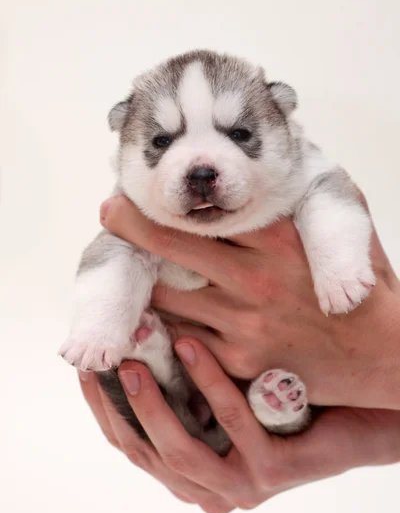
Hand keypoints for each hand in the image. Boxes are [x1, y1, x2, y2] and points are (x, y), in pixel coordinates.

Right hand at [79, 338, 399, 512]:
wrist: (357, 411)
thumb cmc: (283, 394)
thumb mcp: (223, 387)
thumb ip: (184, 379)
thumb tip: (138, 333)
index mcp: (195, 469)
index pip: (133, 446)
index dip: (104, 409)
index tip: (87, 369)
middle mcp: (212, 488)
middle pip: (146, 455)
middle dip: (118, 407)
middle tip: (105, 360)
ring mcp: (242, 484)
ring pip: (180, 450)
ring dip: (152, 403)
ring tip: (136, 359)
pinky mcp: (273, 470)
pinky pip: (230, 421)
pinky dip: (206, 381)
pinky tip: (192, 343)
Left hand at [100, 195, 399, 409]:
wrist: (384, 355)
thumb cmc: (365, 288)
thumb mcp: (347, 227)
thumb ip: (313, 193)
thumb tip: (291, 152)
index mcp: (280, 238)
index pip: (209, 210)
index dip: (170, 199)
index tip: (142, 188)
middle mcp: (257, 278)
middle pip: (174, 245)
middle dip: (133, 225)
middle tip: (109, 211)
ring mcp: (246, 323)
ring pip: (170, 296)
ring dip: (151, 282)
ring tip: (137, 270)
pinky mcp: (241, 360)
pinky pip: (186, 337)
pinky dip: (171, 324)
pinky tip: (160, 315)